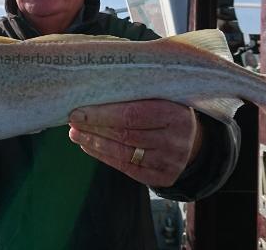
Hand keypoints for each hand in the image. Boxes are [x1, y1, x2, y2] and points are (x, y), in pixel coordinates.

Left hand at [68, 99, 201, 187]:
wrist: (193, 140)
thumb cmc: (168, 110)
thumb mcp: (162, 95)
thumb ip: (136, 92)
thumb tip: (94, 88)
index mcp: (176, 113)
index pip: (132, 114)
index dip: (102, 114)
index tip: (78, 110)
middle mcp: (176, 139)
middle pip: (125, 134)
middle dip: (94, 127)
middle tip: (72, 121)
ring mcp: (170, 161)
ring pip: (124, 153)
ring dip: (95, 143)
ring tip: (76, 134)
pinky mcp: (163, 177)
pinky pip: (127, 168)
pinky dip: (104, 157)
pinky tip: (89, 146)